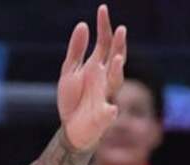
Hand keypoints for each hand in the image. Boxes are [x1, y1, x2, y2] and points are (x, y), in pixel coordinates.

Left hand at [56, 4, 127, 150]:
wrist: (71, 127)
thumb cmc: (73, 98)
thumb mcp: (69, 71)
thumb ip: (76, 50)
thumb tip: (82, 24)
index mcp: (97, 66)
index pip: (104, 42)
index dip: (104, 26)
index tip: (102, 9)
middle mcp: (105, 78)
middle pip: (115, 57)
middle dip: (118, 45)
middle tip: (120, 30)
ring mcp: (105, 95)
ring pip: (115, 81)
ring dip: (116, 70)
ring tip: (114, 59)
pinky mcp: (102, 116)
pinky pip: (108, 114)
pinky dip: (110, 111)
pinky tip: (111, 109)